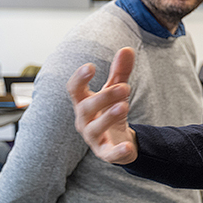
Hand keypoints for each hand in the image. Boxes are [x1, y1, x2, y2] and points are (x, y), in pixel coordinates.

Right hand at [67, 47, 138, 164]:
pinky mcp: (106, 153)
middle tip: (124, 87)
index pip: (74, 90)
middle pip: (86, 108)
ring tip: (124, 105)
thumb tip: (127, 49)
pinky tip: (128, 147)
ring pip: (95, 129)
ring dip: (108, 117)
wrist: (118, 141)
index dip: (79, 79)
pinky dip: (117, 152)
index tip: (91, 66)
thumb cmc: (111, 111)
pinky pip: (109, 154)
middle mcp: (84, 120)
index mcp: (84, 102)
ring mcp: (93, 138)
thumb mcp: (116, 90)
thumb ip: (120, 72)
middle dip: (104, 97)